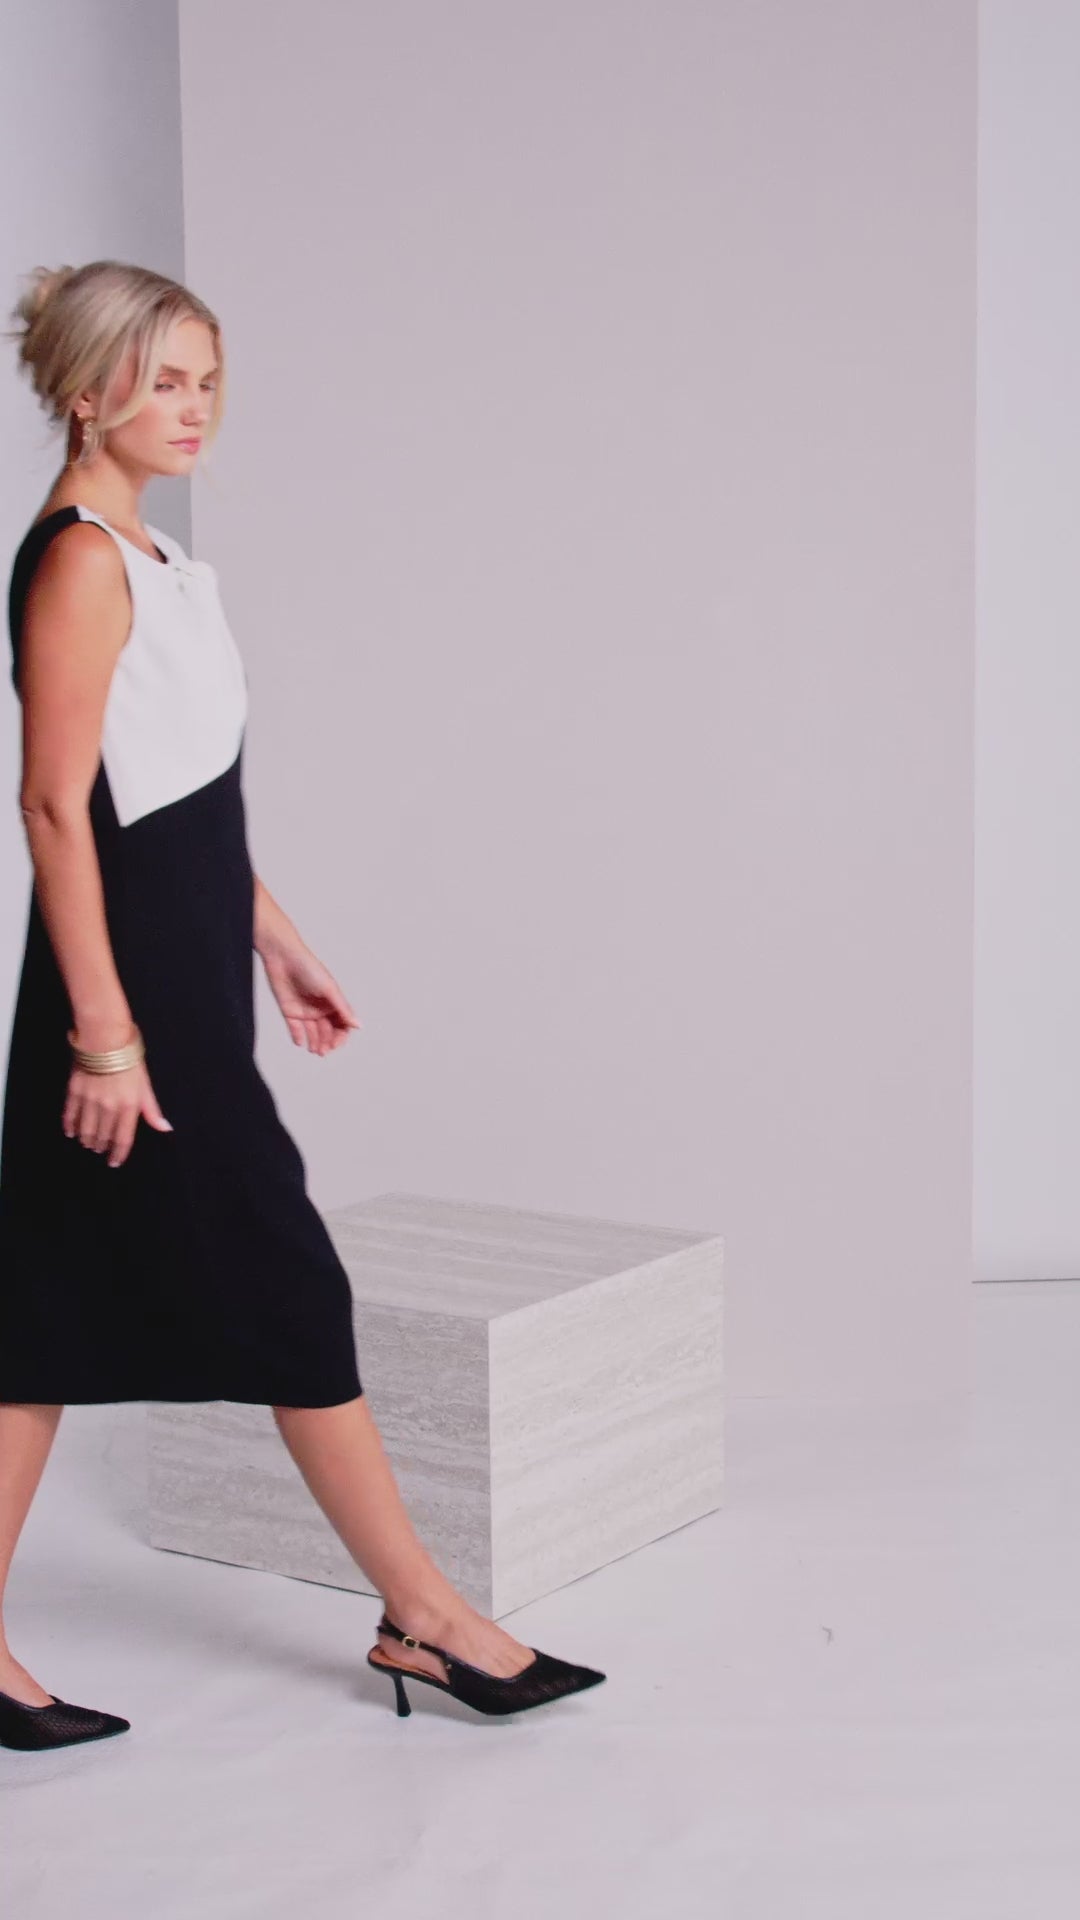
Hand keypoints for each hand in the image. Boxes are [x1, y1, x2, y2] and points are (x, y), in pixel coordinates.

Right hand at [63, 1058, 173, 1168]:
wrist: (104, 1037)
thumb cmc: (129, 1059)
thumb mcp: (145, 1084)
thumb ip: (151, 1109)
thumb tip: (165, 1128)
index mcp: (129, 1106)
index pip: (123, 1139)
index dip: (118, 1154)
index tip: (114, 1162)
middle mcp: (109, 1107)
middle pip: (102, 1136)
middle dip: (101, 1146)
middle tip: (100, 1150)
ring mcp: (90, 1100)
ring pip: (86, 1129)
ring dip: (86, 1139)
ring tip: (87, 1144)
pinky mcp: (75, 1091)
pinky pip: (70, 1114)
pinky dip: (70, 1125)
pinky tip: (70, 1132)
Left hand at [259, 936, 361, 1055]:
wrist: (283, 957)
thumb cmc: (309, 968)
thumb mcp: (329, 989)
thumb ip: (343, 1008)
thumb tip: (358, 1025)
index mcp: (333, 1002)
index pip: (342, 1024)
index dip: (341, 1036)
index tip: (336, 1044)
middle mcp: (320, 1008)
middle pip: (328, 1032)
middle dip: (327, 1043)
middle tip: (324, 1051)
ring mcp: (305, 1011)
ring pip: (313, 1033)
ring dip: (315, 1043)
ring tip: (314, 1050)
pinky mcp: (289, 1011)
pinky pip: (295, 1029)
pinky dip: (298, 1037)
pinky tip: (300, 1042)